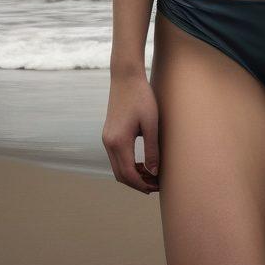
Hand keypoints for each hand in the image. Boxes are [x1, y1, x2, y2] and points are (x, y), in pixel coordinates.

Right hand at [102, 69, 159, 193]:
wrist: (125, 77)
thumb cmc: (141, 97)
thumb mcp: (151, 123)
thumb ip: (152, 149)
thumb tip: (154, 172)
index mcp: (119, 142)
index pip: (129, 174)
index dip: (142, 184)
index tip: (157, 187)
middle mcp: (109, 143)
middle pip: (120, 174)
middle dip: (137, 184)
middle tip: (155, 186)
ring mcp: (106, 138)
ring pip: (117, 167)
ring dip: (132, 175)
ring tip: (151, 176)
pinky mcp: (109, 134)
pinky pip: (116, 157)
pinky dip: (127, 165)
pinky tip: (142, 163)